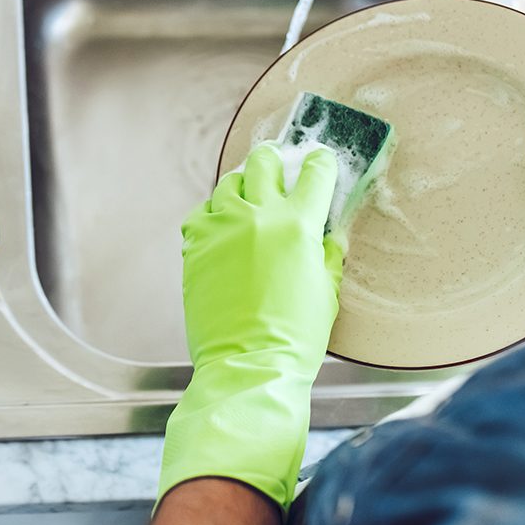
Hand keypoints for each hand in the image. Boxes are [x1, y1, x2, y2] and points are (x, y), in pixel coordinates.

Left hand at [159, 144, 340, 510]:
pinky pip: (201, 213)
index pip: (314, 174)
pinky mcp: (196, 244)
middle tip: (277, 163)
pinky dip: (212, 213)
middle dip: (274, 159)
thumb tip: (328, 232)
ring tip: (247, 195)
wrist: (248, 364)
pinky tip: (221, 225)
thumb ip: (328, 253)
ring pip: (229, 183)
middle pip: (264, 163)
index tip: (319, 159)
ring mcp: (222, 228)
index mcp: (298, 225)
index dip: (319, 163)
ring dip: (242, 185)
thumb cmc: (296, 336)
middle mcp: (258, 216)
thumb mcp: (327, 291)